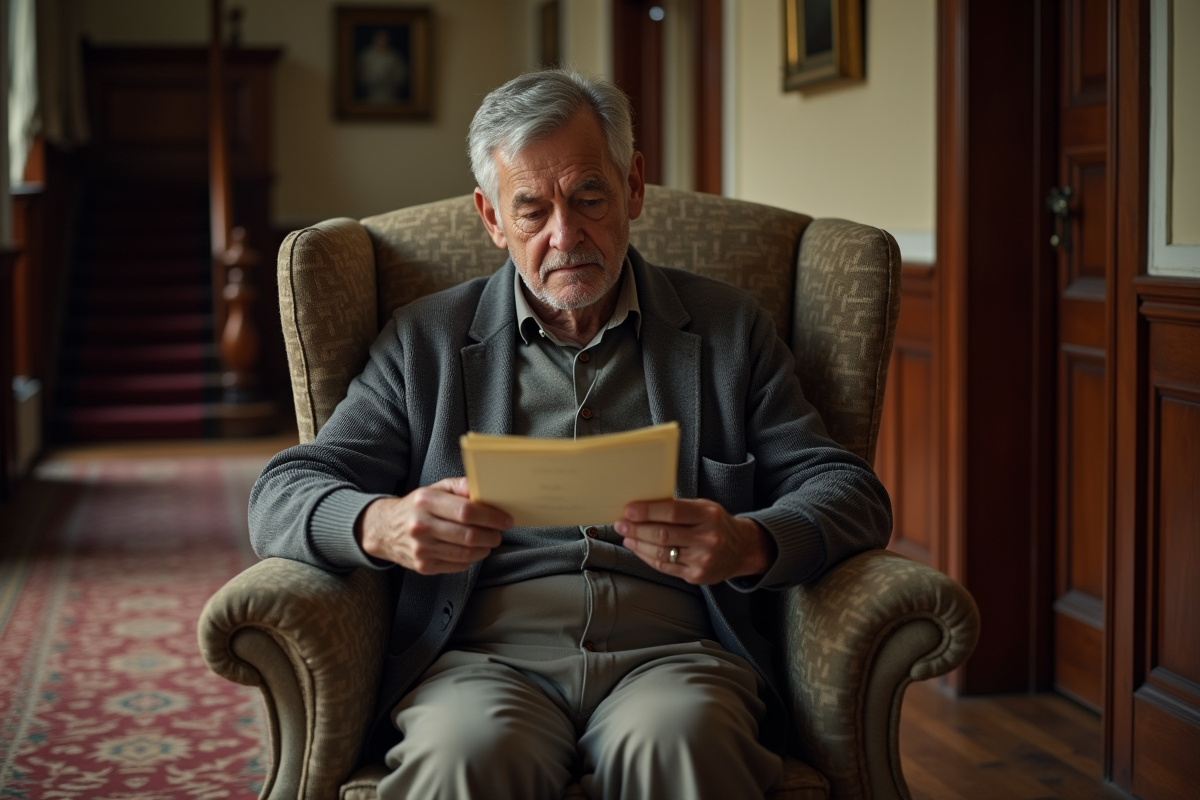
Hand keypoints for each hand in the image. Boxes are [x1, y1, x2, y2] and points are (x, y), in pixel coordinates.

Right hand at [356, 477, 511, 574]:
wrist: (385, 530)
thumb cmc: (416, 507)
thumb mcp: (435, 489)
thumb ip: (460, 486)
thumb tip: (484, 489)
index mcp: (426, 501)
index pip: (466, 511)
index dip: (491, 517)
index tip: (505, 520)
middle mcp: (421, 526)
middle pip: (469, 535)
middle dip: (492, 535)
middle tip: (499, 533)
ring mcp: (421, 548)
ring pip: (466, 553)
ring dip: (484, 549)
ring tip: (488, 541)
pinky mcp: (423, 566)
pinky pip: (457, 565)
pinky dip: (470, 559)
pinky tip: (470, 550)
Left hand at [615, 499, 774, 584]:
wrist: (742, 550)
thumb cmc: (716, 524)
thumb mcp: (704, 507)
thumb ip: (678, 507)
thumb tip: (643, 506)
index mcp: (709, 516)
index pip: (673, 512)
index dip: (648, 511)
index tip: (629, 510)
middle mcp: (708, 539)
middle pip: (664, 535)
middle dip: (637, 529)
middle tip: (621, 524)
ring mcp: (702, 560)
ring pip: (662, 553)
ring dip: (639, 544)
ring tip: (627, 536)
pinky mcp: (696, 576)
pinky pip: (665, 567)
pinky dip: (647, 557)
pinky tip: (638, 548)